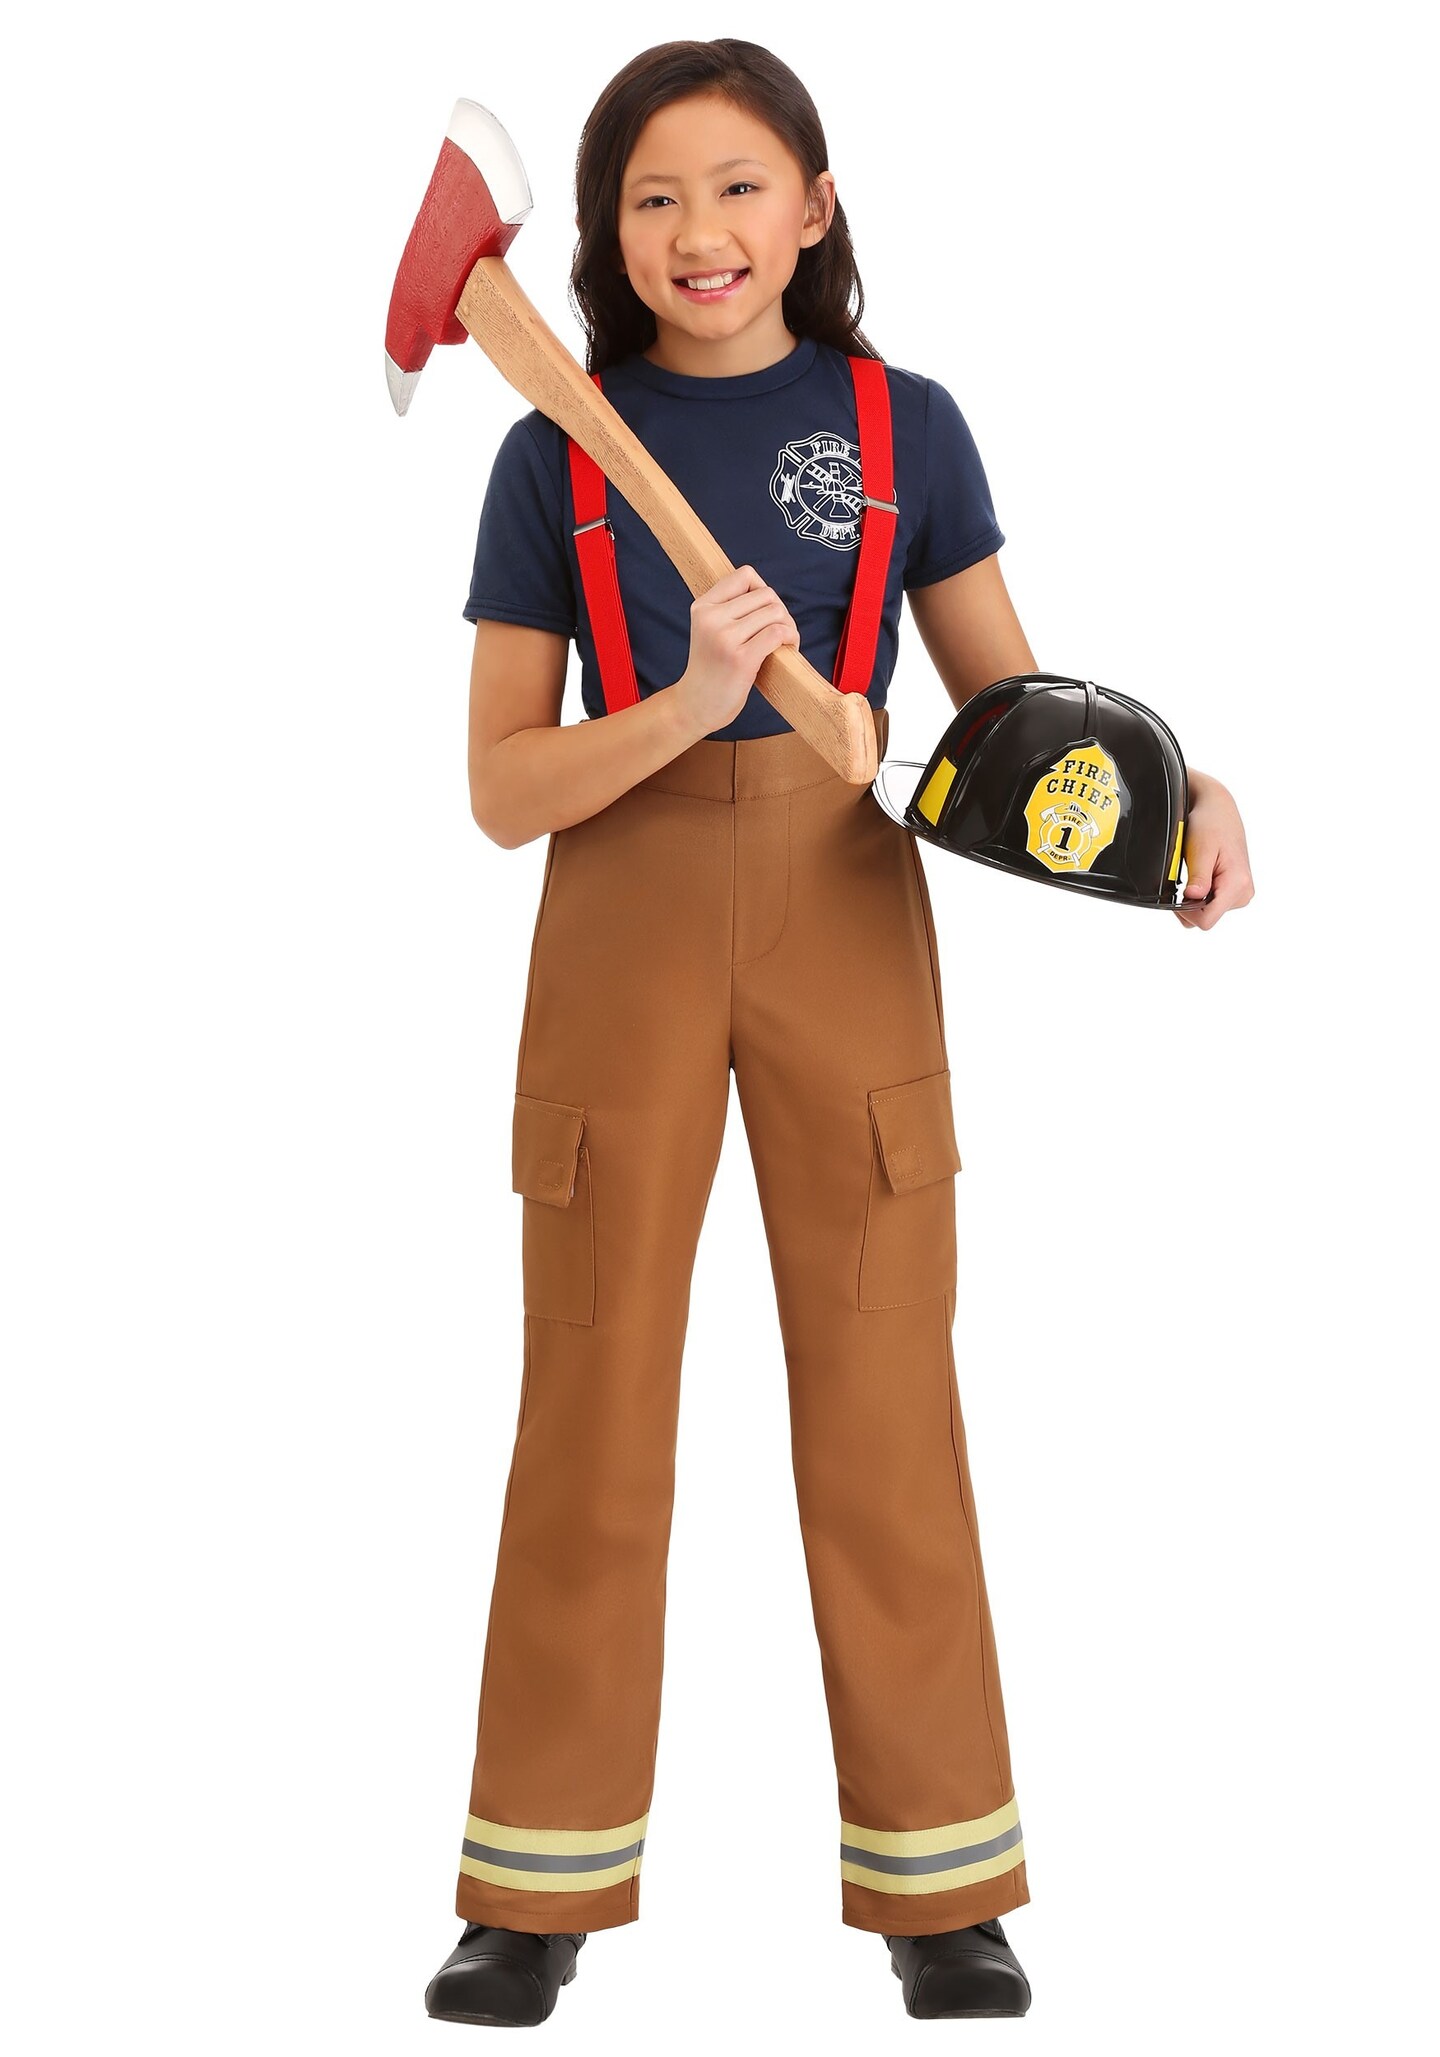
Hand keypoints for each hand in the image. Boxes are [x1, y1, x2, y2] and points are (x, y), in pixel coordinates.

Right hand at [673, 564, 799, 734]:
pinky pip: (777, 633)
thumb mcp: (710, 630)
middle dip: (780, 611)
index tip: (763, 613)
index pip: (744, 575)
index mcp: (702, 607)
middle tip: (780, 632)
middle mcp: (711, 618)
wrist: (695, 706)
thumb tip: (770, 596)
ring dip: (788, 627)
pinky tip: (788, 649)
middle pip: (766, 594)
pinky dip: (790, 639)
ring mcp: (725, 638)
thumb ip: (731, 609)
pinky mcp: (741, 659)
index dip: (763, 591)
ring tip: (784, 642)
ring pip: (775, 612)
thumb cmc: (711, 670)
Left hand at [1175, 768, 1253, 928]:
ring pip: (1207, 914)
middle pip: (1205, 919)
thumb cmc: (1210, 825)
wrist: (1218, 811)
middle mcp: (1244, 893)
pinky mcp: (1235, 893)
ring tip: (1196, 874)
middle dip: (1189, 904)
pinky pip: (1210, 906)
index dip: (1187, 911)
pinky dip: (1200, 896)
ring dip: (1194, 900)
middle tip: (1186, 878)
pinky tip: (1200, 878)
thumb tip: (1193, 897)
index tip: (1180, 893)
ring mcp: (1241, 894)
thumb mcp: (1200, 849)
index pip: (1207, 920)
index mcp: (1238, 884)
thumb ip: (1199, 877)